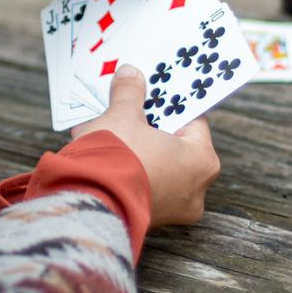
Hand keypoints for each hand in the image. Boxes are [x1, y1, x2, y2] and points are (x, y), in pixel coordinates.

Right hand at [73, 66, 220, 228]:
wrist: (89, 203)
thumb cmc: (118, 158)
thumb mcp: (122, 115)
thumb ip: (129, 92)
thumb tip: (130, 74)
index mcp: (202, 161)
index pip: (192, 121)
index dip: (171, 103)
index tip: (155, 91)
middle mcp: (194, 190)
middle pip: (172, 144)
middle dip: (148, 125)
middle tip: (130, 107)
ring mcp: (171, 209)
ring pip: (154, 165)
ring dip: (133, 146)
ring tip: (108, 127)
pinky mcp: (146, 218)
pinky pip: (139, 184)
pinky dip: (124, 168)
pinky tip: (101, 151)